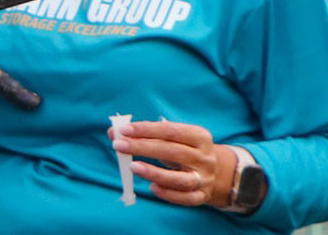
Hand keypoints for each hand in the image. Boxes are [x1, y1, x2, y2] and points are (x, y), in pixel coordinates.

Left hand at [113, 119, 234, 208]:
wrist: (214, 171)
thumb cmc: (181, 149)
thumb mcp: (167, 139)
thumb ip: (142, 135)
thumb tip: (113, 132)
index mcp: (199, 136)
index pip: (171, 131)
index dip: (147, 130)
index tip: (124, 130)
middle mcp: (205, 157)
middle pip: (174, 152)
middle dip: (144, 148)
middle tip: (119, 145)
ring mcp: (205, 178)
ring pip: (183, 179)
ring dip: (156, 173)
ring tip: (132, 166)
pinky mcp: (203, 195)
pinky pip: (187, 198)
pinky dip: (169, 195)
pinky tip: (152, 188)